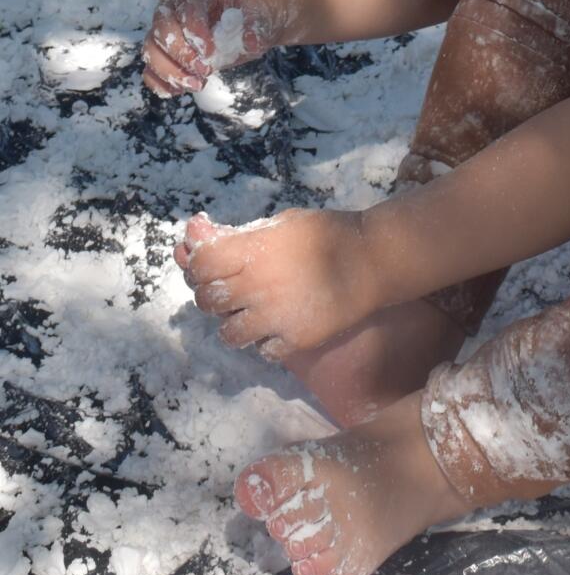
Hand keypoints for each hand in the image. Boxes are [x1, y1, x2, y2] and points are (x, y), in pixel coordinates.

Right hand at [144, 0, 295, 96]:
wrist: (256, 14)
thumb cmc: (257, 5)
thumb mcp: (263, 9)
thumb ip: (256, 24)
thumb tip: (250, 44)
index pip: (186, 5)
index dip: (195, 30)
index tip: (210, 52)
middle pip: (162, 27)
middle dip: (181, 53)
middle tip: (206, 71)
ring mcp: (166, 23)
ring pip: (151, 48)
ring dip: (169, 70)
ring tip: (197, 84)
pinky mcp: (165, 47)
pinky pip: (151, 66)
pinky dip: (161, 81)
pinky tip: (179, 90)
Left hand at [177, 209, 384, 358]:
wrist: (373, 260)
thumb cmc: (326, 233)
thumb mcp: (281, 224)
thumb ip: (236, 234)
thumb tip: (191, 234)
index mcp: (254, 249)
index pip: (200, 265)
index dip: (198, 265)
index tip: (211, 264)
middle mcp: (259, 285)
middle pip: (208, 300)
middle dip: (212, 294)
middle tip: (232, 288)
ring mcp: (276, 317)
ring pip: (229, 334)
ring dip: (234, 323)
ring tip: (253, 311)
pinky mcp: (295, 340)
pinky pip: (263, 350)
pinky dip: (265, 341)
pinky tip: (278, 325)